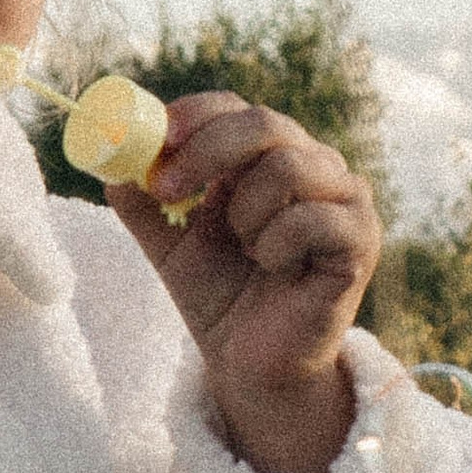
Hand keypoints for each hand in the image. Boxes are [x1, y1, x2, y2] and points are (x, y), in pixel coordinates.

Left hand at [114, 93, 380, 472]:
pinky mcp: (361, 240)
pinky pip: (312, 218)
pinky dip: (276, 243)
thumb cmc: (219, 295)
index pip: (235, 108)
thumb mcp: (168, 244)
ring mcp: (344, 199)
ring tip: (244, 247)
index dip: (194, 116)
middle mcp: (313, 165)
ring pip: (288, 167)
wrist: (251, 364)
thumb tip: (110, 161)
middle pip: (264, 123)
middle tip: (167, 190)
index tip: (155, 141)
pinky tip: (273, 266)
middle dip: (206, 152)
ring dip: (246, 212)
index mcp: (267, 155)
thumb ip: (141, 203)